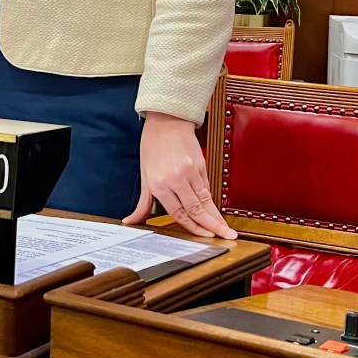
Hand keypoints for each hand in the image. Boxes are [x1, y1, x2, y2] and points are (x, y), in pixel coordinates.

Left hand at [123, 112, 237, 238]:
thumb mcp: (144, 175)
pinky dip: (211, 200)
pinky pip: (207, 187)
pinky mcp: (201, 164)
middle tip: (226, 238)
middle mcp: (176, 179)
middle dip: (212, 226)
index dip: (194, 227)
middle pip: (197, 208)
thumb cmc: (152, 146)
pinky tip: (216, 210)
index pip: (180, 213)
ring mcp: (190, 171)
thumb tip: (131, 221)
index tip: (206, 237)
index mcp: (160, 184)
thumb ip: (142, 203)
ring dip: (216, 216)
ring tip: (226, 229)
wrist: (166, 120)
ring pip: (206, 199)